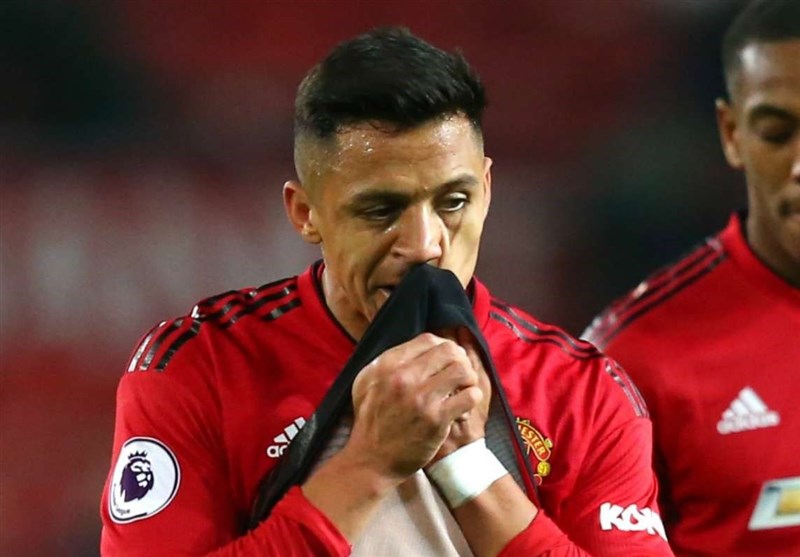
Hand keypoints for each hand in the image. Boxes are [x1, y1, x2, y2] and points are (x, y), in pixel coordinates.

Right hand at [342, 332, 483, 482]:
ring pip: (463, 370)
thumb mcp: (367, 382)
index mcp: (388, 364)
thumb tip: (420, 349)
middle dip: (460, 360)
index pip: (429, 339)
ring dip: (468, 379)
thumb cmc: (371, 420)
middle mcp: (404, 376)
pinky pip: (469, 396)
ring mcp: (421, 397)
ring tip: (463, 390)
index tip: (445, 361)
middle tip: (458, 375)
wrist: (371, 459)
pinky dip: (471, 398)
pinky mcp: (436, 419)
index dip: (443, 347)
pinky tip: (463, 408)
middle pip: (449, 350)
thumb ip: (390, 362)